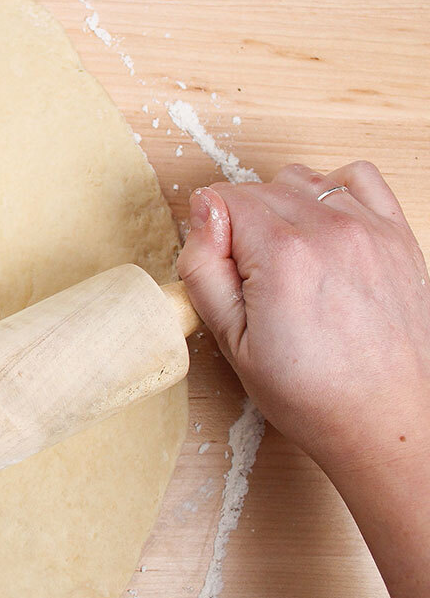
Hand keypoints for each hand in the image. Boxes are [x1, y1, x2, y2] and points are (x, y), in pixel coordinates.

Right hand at [178, 161, 429, 476]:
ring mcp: (369, 228)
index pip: (222, 199)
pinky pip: (357, 179)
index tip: (224, 273)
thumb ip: (204, 268)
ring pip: (301, 180)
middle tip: (250, 280)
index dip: (211, 236)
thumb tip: (201, 212)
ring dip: (283, 207)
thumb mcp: (231, 342)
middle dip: (241, 224)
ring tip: (285, 258)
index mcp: (282, 255)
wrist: (387, 419)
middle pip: (259, 188)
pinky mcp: (396, 235)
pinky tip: (322, 228)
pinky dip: (331, 191)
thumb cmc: (314, 393)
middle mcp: (329, 230)